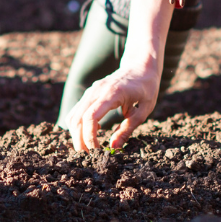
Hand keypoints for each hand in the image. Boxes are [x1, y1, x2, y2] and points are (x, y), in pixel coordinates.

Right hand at [66, 0, 172, 152]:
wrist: (141, 64)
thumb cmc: (146, 86)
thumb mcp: (144, 110)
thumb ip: (128, 129)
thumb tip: (113, 147)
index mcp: (112, 94)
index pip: (90, 117)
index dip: (90, 137)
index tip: (99, 151)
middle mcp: (97, 90)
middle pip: (77, 118)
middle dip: (80, 141)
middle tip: (91, 157)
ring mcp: (92, 90)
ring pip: (74, 115)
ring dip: (77, 134)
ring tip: (90, 148)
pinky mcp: (90, 93)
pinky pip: (77, 111)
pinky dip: (79, 125)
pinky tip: (94, 131)